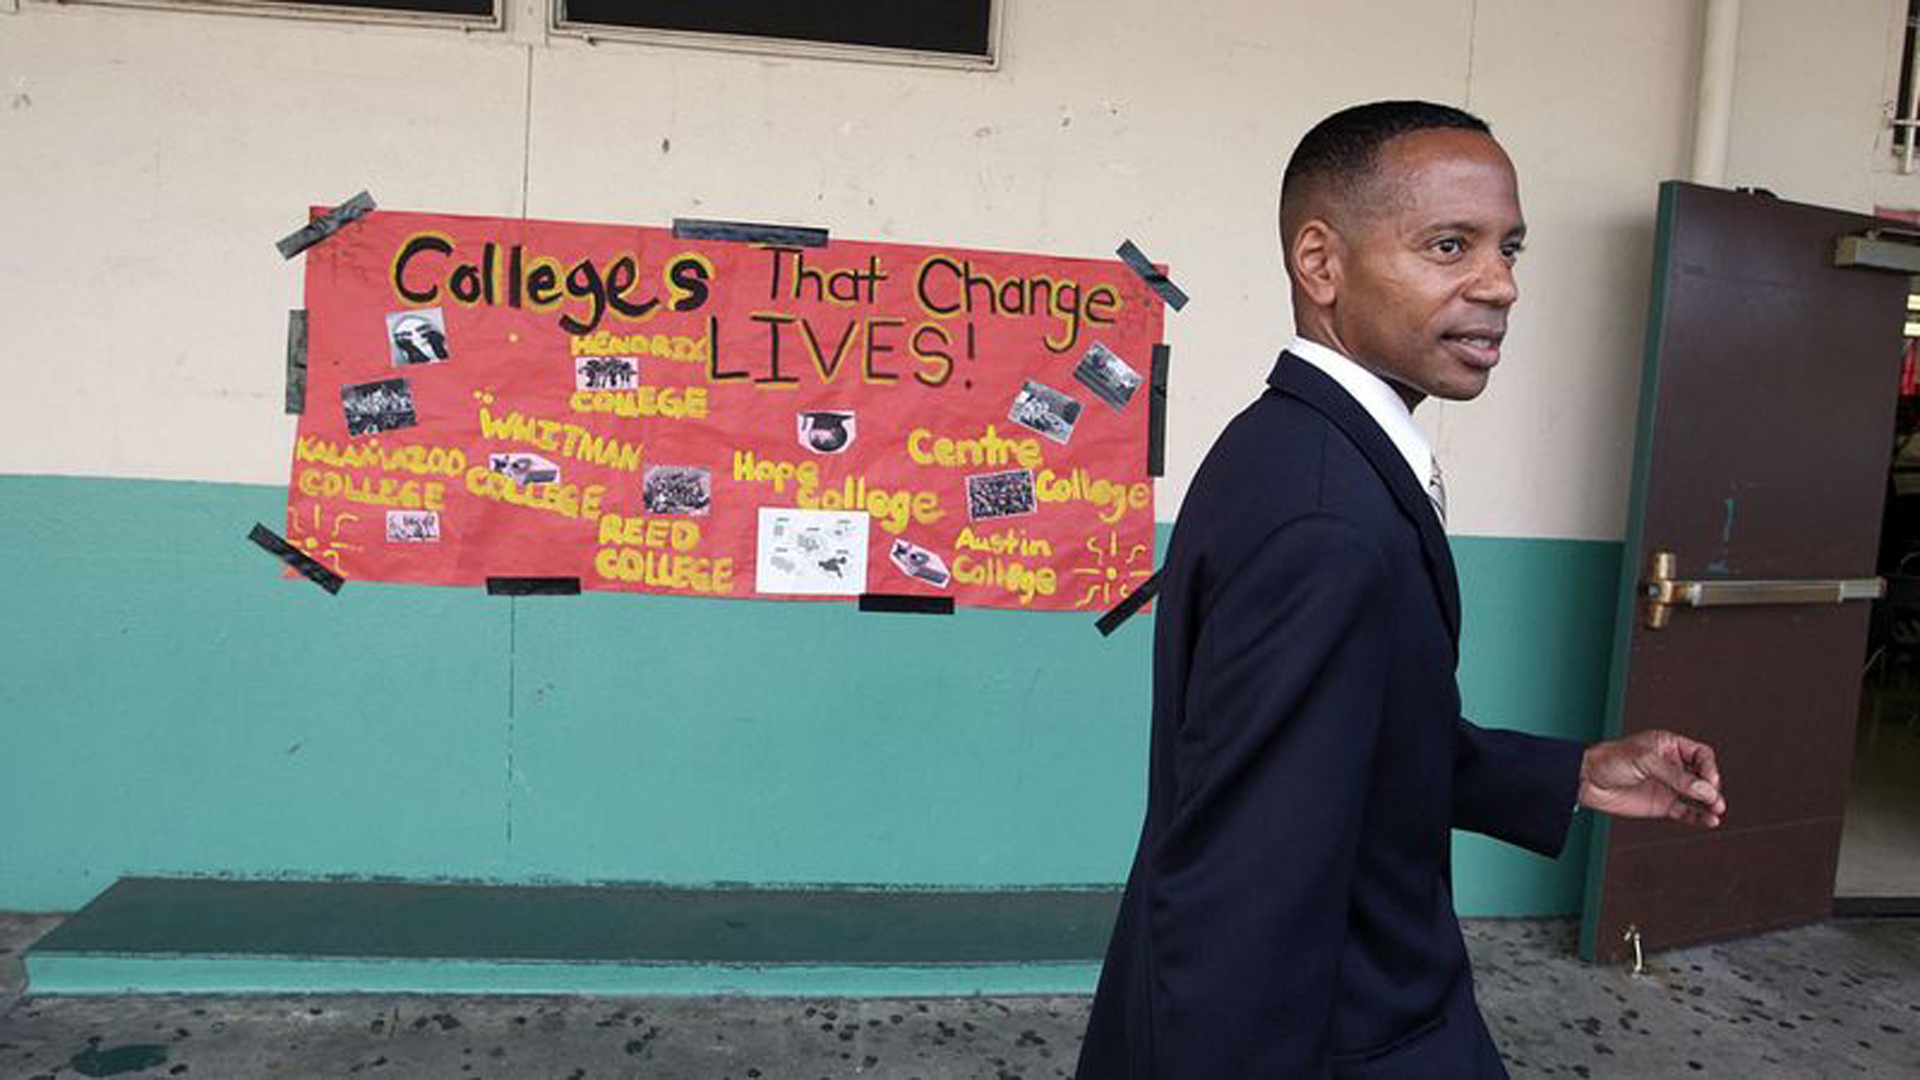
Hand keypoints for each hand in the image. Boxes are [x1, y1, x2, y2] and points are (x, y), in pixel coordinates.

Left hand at [1579, 729, 1724, 826]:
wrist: (1588, 780)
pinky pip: (1687, 812)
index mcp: (1670, 746)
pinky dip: (1699, 817)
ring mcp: (1669, 786)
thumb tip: (1705, 790)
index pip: (1701, 755)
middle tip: (1712, 798)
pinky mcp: (1663, 805)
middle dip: (1711, 787)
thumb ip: (1675, 776)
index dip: (1708, 767)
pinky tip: (1710, 821)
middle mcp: (1673, 766)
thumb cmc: (1611, 760)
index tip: (1708, 780)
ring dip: (1710, 803)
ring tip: (1717, 811)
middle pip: (1704, 776)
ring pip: (1698, 796)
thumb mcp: (1645, 761)